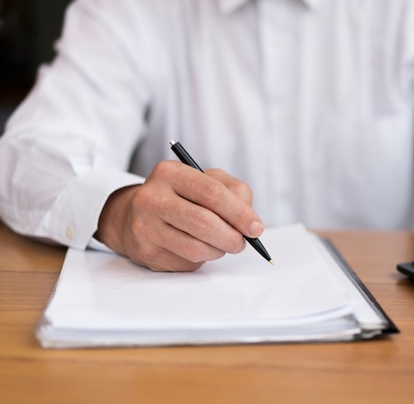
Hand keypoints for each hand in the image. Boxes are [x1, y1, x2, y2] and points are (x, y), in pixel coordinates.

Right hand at [95, 161, 263, 270]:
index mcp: (170, 173)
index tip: (256, 228)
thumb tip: (250, 221)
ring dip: (218, 250)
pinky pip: (186, 262)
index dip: (239, 213)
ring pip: (196, 248)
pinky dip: (202, 259)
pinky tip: (197, 247)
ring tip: (221, 244)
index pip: (212, 193)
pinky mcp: (145, 252)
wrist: (135, 215)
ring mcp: (145, 227)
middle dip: (232, 237)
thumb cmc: (182, 196)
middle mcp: (152, 198)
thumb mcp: (207, 181)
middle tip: (243, 243)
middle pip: (203, 222)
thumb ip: (234, 192)